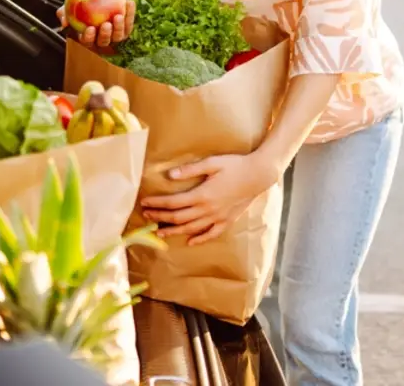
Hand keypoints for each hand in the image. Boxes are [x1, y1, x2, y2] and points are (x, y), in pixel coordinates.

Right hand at [57, 0, 134, 48]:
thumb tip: (64, 22)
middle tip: (106, 24)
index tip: (89, 28)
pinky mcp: (126, 28)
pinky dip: (130, 13)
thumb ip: (64, 13)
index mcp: (88, 37)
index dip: (88, 36)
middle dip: (105, 34)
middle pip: (104, 41)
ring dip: (119, 27)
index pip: (87, 41)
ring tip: (118, 16)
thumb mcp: (69, 5)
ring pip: (118, 36)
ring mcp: (115, 35)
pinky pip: (129, 23)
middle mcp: (102, 39)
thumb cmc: (80, 2)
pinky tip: (130, 2)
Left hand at [139, 154, 278, 245]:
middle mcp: (208, 210)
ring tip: (160, 232)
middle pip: (179, 217)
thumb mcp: (212, 163)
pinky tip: (190, 241)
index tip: (144, 203)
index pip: (173, 203)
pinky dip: (200, 239)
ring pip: (191, 229)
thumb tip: (170, 175)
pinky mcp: (227, 220)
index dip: (157, 204)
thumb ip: (190, 169)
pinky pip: (211, 234)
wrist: (258, 175)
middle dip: (160, 217)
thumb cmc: (235, 165)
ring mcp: (218, 217)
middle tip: (146, 216)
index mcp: (202, 195)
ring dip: (174, 231)